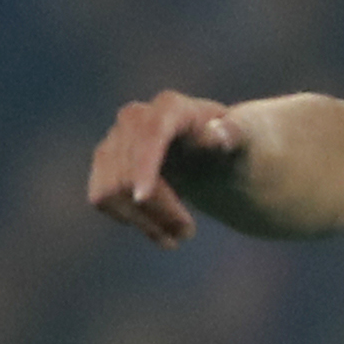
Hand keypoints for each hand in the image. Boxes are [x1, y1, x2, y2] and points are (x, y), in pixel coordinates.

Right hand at [87, 91, 250, 245]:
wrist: (208, 145)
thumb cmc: (228, 142)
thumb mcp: (242, 138)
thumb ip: (233, 135)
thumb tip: (217, 135)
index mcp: (170, 107)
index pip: (150, 135)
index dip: (143, 164)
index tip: (142, 197)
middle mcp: (135, 117)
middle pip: (130, 171)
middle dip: (159, 210)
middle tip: (188, 233)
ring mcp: (114, 138)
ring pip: (111, 190)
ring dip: (144, 221)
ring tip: (177, 236)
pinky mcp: (104, 161)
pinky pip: (102, 198)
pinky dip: (129, 220)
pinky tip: (155, 226)